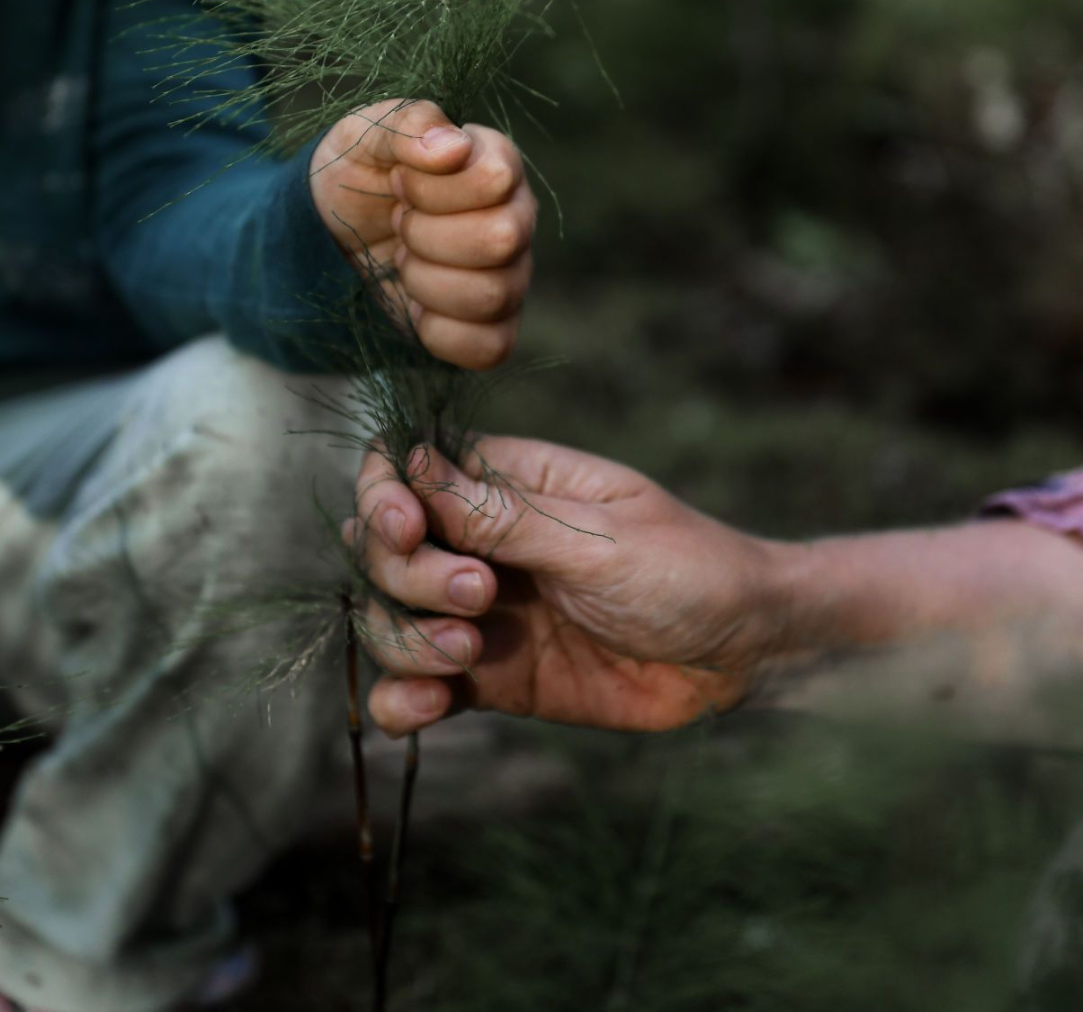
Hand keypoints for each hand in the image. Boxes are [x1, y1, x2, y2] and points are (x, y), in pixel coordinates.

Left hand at [310, 100, 534, 370]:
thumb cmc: (360, 173)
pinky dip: (439, 332)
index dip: (432, 187)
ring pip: (493, 294)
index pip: (495, 179)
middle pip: (501, 239)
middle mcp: (518, 219)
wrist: (332, 232)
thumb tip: (453, 146)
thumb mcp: (366, 133)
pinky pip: (491, 347)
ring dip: (426, 281)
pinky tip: (417, 306)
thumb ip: (409, 125)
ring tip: (406, 260)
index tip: (400, 183)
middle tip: (400, 223)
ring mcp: (512, 276)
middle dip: (426, 235)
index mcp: (497, 163)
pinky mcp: (494, 327)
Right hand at [352, 438, 793, 736]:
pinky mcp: (488, 676)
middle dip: (406, 574)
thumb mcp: (599, 541)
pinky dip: (402, 700)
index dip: (383, 493)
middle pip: (382, 546)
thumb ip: (504, 517)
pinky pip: (417, 686)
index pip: (405, 466)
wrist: (743, 655)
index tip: (406, 527)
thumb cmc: (688, 570)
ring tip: (467, 653)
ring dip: (404, 637)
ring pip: (388, 616)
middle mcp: (480, 540)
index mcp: (509, 480)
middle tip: (478, 597)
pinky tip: (426, 710)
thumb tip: (411, 464)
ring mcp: (478, 611)